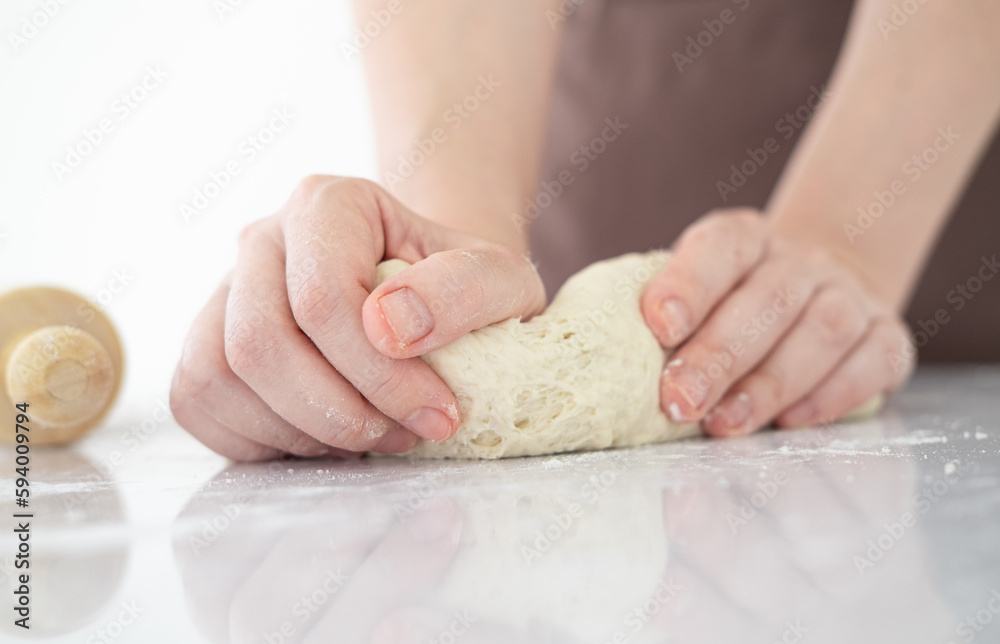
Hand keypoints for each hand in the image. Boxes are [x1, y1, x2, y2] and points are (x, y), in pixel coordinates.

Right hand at [170, 176, 544, 459]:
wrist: (427, 301)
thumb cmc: (463, 292)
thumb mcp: (502, 281)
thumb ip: (465, 289)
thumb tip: (388, 323)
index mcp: (327, 204)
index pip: (323, 296)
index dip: (380, 374)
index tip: (439, 412)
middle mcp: (262, 239)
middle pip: (260, 343)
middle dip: (338, 411)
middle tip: (404, 435)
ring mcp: (223, 291)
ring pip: (218, 376)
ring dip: (302, 430)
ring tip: (370, 434)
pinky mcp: (205, 343)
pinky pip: (199, 403)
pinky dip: (262, 440)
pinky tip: (325, 435)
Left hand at [641, 208, 914, 436]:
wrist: (818, 284)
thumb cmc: (731, 302)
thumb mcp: (694, 290)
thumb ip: (657, 317)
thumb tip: (596, 357)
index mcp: (743, 238)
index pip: (719, 249)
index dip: (688, 285)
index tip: (657, 326)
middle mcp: (800, 260)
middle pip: (767, 300)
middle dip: (719, 357)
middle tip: (679, 402)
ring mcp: (849, 295)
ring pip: (822, 331)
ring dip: (769, 384)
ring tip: (724, 425)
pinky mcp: (887, 335)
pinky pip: (874, 360)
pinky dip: (835, 394)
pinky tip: (792, 423)